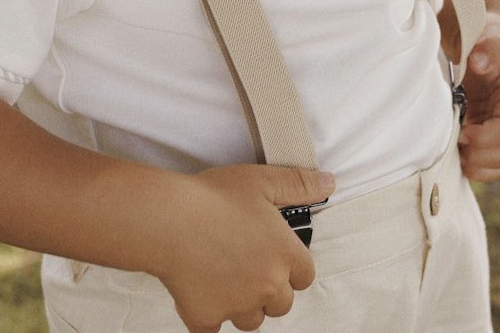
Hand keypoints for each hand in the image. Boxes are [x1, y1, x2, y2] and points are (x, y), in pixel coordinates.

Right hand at [154, 164, 333, 332]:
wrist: (170, 219)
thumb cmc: (213, 197)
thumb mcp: (262, 181)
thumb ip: (299, 184)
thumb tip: (329, 183)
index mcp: (284, 254)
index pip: (304, 276)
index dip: (290, 266)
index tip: (274, 255)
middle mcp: (267, 286)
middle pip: (280, 304)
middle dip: (267, 289)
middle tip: (245, 263)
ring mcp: (237, 306)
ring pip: (251, 319)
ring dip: (242, 304)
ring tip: (223, 275)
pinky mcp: (207, 318)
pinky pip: (213, 329)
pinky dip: (208, 315)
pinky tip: (199, 290)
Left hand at [458, 10, 499, 181]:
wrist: (490, 34)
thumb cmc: (492, 32)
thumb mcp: (495, 32)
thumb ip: (490, 45)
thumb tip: (480, 63)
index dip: (488, 138)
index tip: (462, 135)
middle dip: (482, 158)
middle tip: (454, 150)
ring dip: (479, 166)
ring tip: (454, 157)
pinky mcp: (490, 128)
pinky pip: (489, 158)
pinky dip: (475, 164)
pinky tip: (454, 156)